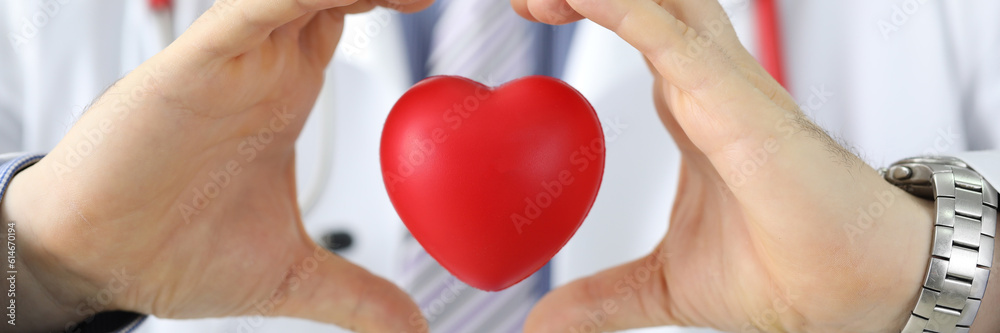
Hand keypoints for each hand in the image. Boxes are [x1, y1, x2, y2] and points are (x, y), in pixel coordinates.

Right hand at [2, 0, 430, 330]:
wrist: (95, 262)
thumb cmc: (173, 250)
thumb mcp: (292, 275)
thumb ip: (357, 295)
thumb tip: (414, 330)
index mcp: (287, 93)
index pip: (348, 14)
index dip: (395, 0)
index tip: (440, 6)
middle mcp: (262, 66)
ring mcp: (230, 62)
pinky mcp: (189, 69)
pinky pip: (243, 15)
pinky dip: (287, 2)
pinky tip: (334, 1)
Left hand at [513, 0, 999, 331]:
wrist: (858, 290)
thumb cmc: (789, 267)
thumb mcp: (664, 283)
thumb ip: (602, 296)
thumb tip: (541, 324)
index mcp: (693, 105)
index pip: (636, 27)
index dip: (585, 6)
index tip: (528, 10)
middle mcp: (710, 82)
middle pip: (646, 3)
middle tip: (523, 1)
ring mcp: (727, 87)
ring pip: (661, 6)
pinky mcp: (742, 105)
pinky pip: (676, 43)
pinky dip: (628, 15)